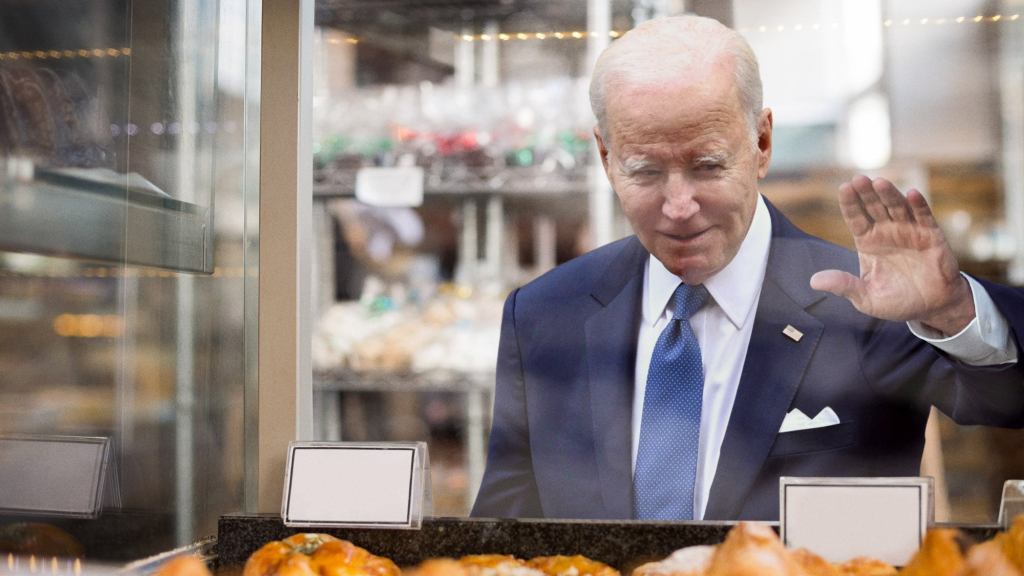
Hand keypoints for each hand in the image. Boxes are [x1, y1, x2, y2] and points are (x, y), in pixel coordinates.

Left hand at [809, 175, 975, 335]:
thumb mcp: (865, 298)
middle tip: (858, 179)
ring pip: (898, 207)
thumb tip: (814, 281)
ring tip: (880, 183)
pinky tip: (912, 194)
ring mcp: (909, 231)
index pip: (856, 218)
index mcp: (868, 242)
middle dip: (866, 193)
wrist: (931, 307)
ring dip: (890, 194)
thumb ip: (844, 286)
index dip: (850, 204)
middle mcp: (887, 232)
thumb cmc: (897, 300)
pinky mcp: (931, 236)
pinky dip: (919, 205)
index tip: (843, 188)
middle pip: (874, 207)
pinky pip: (924, 217)